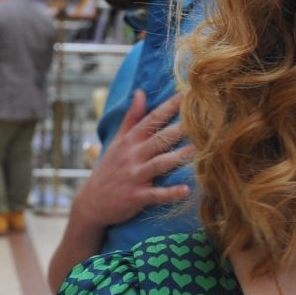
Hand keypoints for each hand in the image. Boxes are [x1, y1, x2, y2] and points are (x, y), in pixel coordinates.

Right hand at [75, 88, 191, 229]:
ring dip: (180, 157)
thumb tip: (140, 92)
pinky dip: (171, 193)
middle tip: (204, 120)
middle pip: (159, 139)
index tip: (187, 94)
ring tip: (201, 150)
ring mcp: (134, 176)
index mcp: (130, 140)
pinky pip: (156, 194)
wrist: (91, 202)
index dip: (169, 106)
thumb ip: (131, 117)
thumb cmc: (109, 169)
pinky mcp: (136, 197)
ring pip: (160, 163)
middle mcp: (133, 155)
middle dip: (181, 129)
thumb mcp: (117, 141)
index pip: (152, 119)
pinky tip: (187, 189)